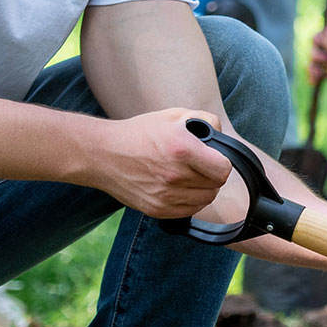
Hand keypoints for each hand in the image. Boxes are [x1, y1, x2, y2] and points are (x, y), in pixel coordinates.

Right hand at [85, 108, 233, 217]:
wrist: (102, 154)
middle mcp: (175, 175)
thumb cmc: (139, 133)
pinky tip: (178, 188)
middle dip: (212, 175)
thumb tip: (220, 133)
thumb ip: (204, 119)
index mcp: (181, 149)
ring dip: (203, 189)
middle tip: (199, 165)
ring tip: (188, 176)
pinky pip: (189, 211)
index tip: (212, 158)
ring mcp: (165, 196)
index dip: (221, 162)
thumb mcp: (172, 115)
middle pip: (215, 186)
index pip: (223, 169)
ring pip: (205, 200)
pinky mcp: (157, 210)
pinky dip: (190, 201)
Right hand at [309, 30, 326, 87]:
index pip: (320, 37)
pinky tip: (313, 82)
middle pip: (315, 50)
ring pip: (315, 63)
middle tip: (325, 59)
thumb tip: (317, 36)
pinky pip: (319, 75)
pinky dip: (314, 78)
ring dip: (311, 68)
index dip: (316, 40)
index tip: (316, 44)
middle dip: (315, 54)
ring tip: (315, 74)